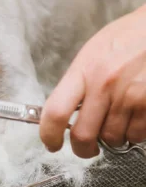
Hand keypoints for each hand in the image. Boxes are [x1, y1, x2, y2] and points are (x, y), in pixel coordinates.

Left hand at [40, 5, 145, 157]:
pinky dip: (133, 133)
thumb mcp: (94, 53)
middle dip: (82, 149)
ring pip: (112, 139)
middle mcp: (104, 85)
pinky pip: (136, 135)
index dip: (49, 135)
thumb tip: (65, 112)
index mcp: (84, 70)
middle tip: (85, 147)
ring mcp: (129, 97)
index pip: (55, 111)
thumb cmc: (128, 37)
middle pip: (83, 135)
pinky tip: (134, 118)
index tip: (51, 143)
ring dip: (112, 138)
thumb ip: (78, 82)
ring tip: (115, 122)